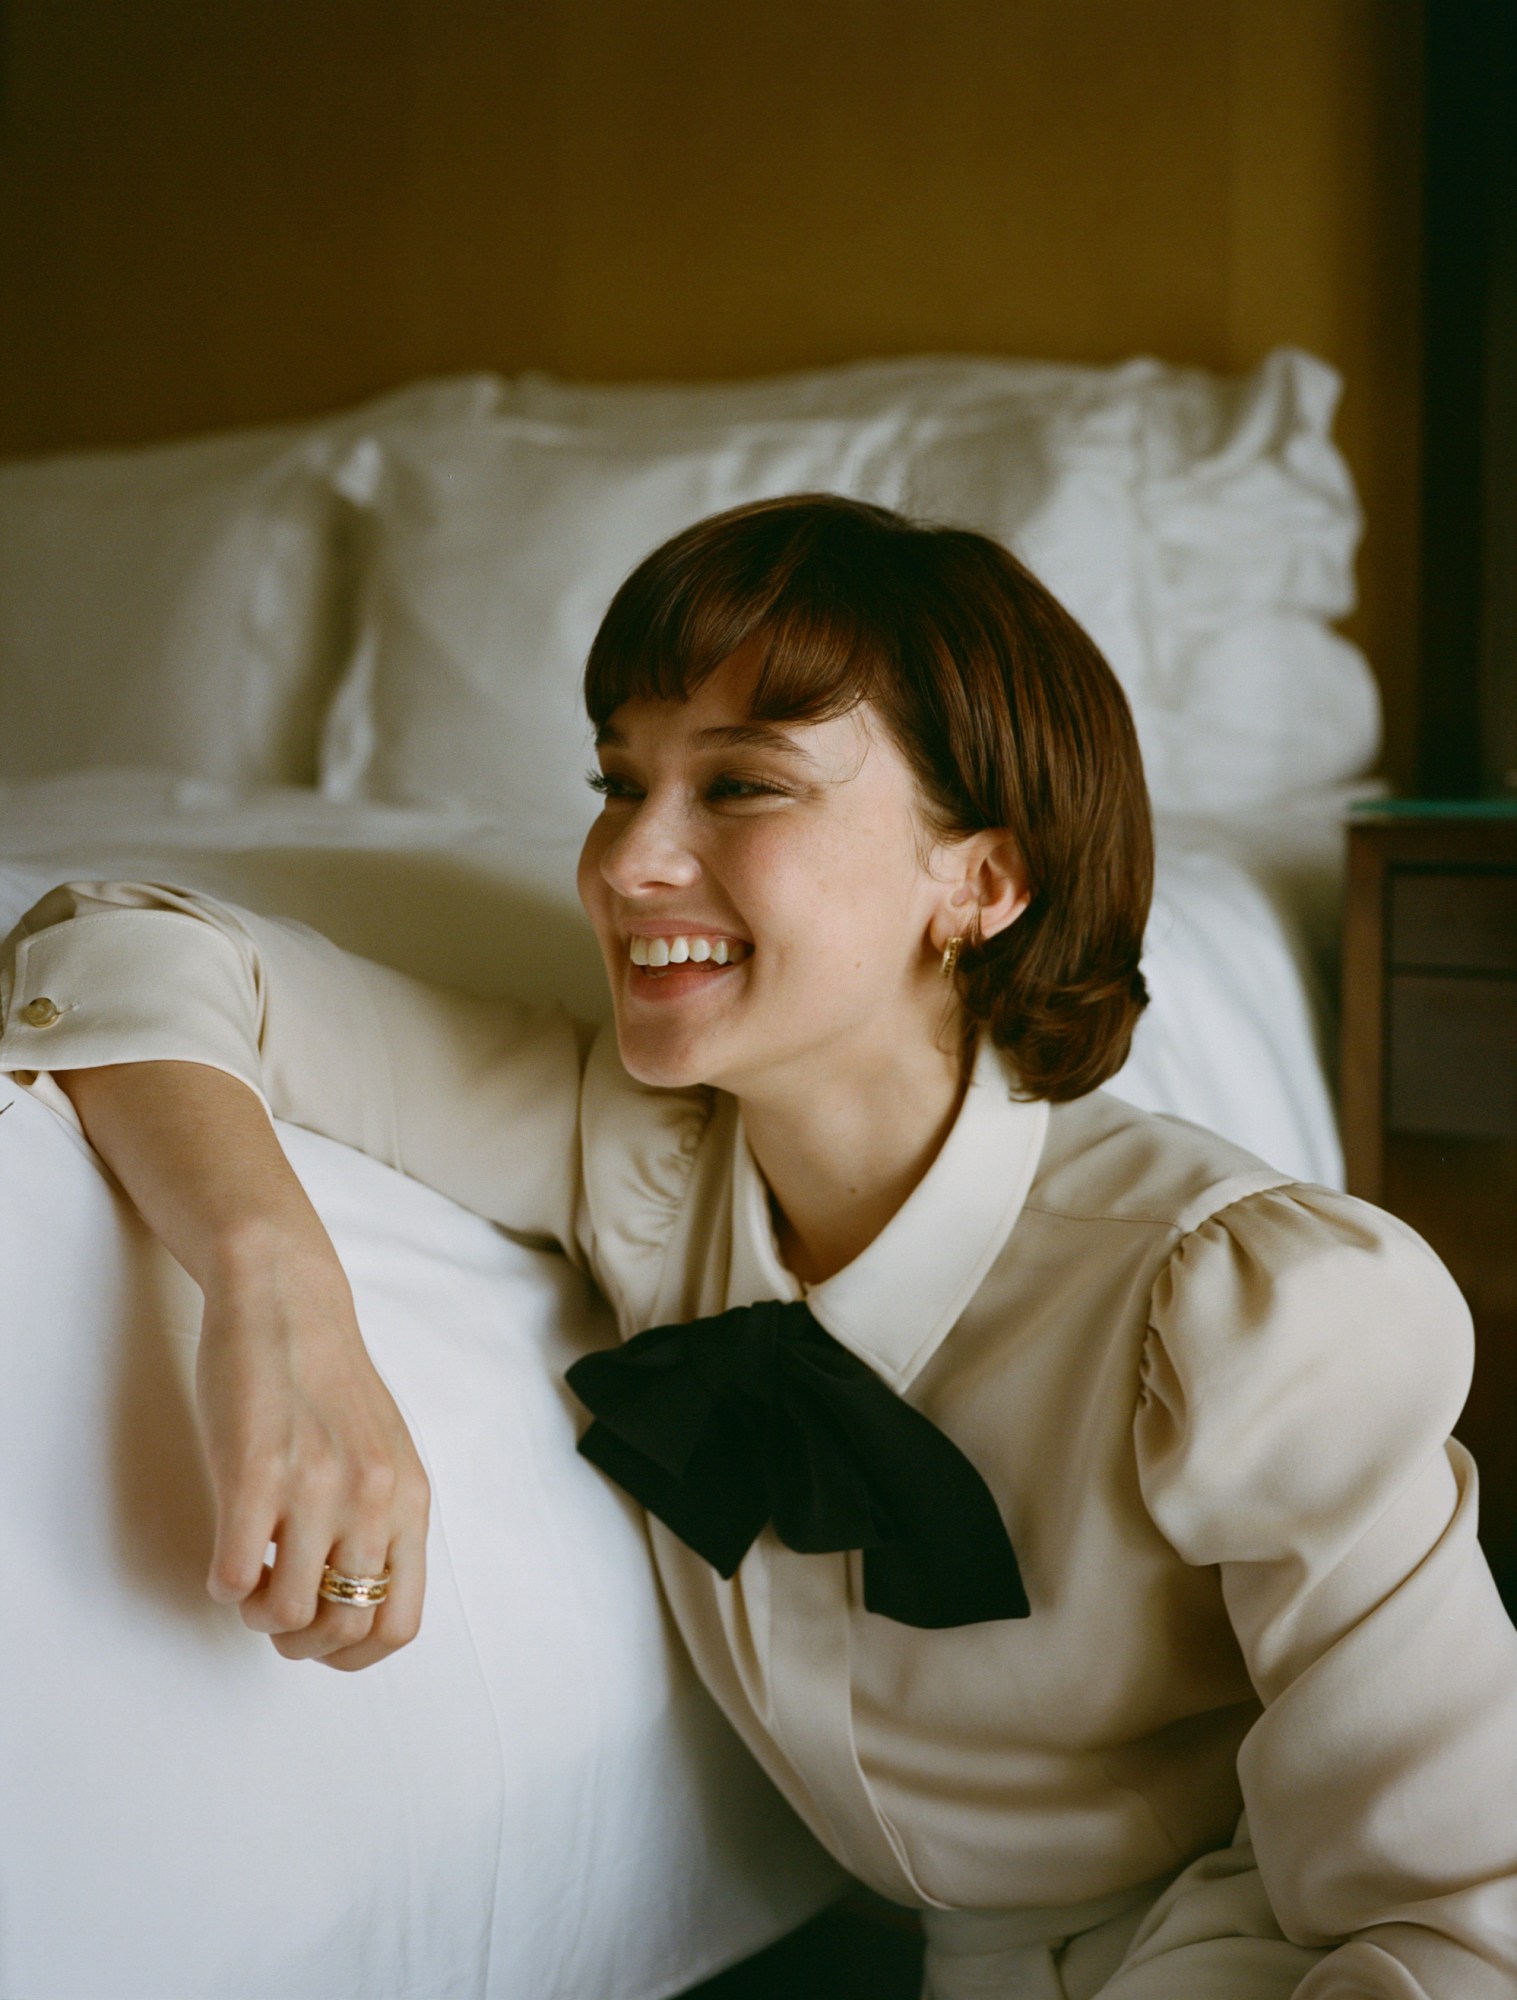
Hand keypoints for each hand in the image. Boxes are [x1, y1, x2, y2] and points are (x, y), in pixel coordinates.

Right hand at [194, 1236, 429, 1670]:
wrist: (287, 1300)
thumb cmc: (326, 1382)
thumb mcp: (383, 1455)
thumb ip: (379, 1523)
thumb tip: (350, 1603)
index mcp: (409, 1500)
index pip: (399, 1624)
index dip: (353, 1655)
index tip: (319, 1642)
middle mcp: (372, 1498)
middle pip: (343, 1628)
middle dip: (299, 1642)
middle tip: (274, 1611)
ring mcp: (314, 1487)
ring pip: (286, 1613)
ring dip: (255, 1615)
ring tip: (248, 1580)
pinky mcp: (254, 1473)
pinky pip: (234, 1576)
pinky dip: (222, 1585)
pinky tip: (223, 1555)